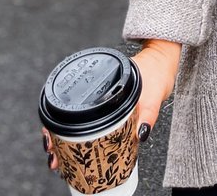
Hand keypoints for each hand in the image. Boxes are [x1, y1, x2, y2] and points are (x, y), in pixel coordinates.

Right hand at [40, 41, 181, 172]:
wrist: (164, 57)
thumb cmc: (158, 70)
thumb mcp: (154, 94)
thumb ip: (148, 113)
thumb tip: (140, 135)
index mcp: (104, 83)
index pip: (72, 105)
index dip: (57, 127)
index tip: (52, 143)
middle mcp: (98, 90)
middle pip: (70, 116)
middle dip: (58, 138)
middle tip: (54, 157)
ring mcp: (102, 97)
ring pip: (77, 121)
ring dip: (67, 139)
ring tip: (61, 158)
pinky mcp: (109, 103)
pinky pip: (90, 121)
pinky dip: (82, 136)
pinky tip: (80, 149)